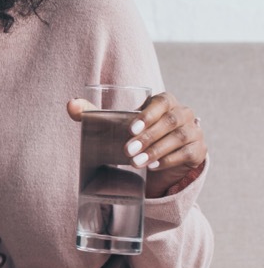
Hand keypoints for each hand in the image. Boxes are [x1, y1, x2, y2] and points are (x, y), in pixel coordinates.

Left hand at [67, 92, 206, 198]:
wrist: (160, 156)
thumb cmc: (135, 133)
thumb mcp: (116, 123)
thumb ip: (93, 113)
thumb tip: (70, 105)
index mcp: (165, 101)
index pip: (161, 101)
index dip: (147, 114)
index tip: (130, 129)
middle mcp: (184, 113)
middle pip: (170, 121)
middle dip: (148, 137)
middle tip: (127, 151)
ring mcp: (194, 131)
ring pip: (179, 138)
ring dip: (156, 151)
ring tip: (136, 162)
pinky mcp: (198, 151)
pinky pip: (187, 154)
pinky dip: (169, 160)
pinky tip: (153, 166)